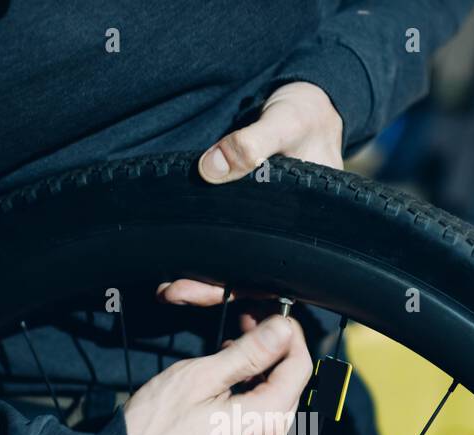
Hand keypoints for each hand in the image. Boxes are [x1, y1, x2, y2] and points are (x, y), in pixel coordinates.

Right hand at [122, 314, 310, 434]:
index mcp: (263, 425)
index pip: (301, 370)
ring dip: (257, 395)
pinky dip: (244, 426)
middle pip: (288, 397)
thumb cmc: (150, 431)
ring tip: (223, 378)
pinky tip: (217, 414)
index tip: (275, 322)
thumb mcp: (198, 378)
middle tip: (242, 340)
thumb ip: (249, 353)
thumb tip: (282, 331)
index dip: (290, 339)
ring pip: (271, 423)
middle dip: (272, 365)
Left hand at [157, 81, 343, 307]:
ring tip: (166, 289)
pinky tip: (175, 267)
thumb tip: (209, 169)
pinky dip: (201, 260)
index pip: (280, 273)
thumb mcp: (286, 122)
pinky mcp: (245, 221)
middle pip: (253, 282)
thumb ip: (252, 143)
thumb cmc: (306, 116)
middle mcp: (287, 239)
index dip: (248, 290)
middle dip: (211, 292)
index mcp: (308, 230)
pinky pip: (224, 248)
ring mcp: (266, 233)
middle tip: (172, 293)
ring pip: (236, 272)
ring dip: (202, 283)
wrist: (304, 103)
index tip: (212, 291)